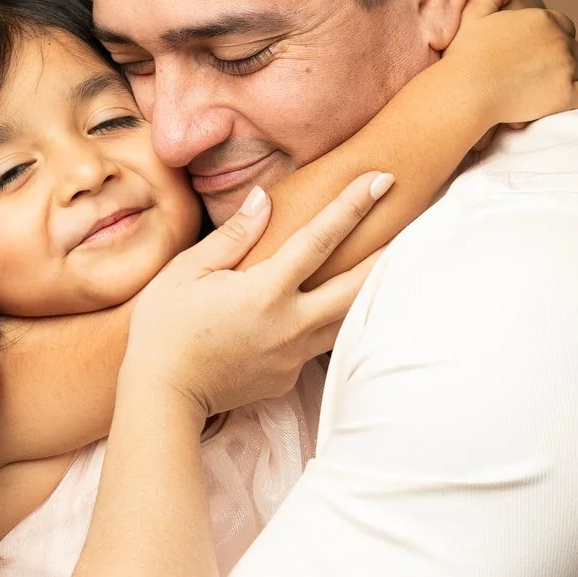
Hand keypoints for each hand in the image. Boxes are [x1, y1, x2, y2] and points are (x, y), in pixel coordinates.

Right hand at [122, 176, 387, 418]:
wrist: (162, 396)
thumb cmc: (164, 329)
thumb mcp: (188, 272)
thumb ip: (234, 236)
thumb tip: (265, 199)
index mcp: (266, 292)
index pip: (320, 239)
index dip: (352, 205)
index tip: (380, 179)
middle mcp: (290, 325)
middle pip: (356, 288)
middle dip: (387, 254)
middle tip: (415, 224)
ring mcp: (293, 356)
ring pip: (346, 321)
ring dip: (369, 293)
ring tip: (388, 266)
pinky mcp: (287, 378)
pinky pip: (316, 345)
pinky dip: (327, 323)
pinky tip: (327, 309)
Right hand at [443, 0, 577, 127]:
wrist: (467, 92)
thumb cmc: (467, 55)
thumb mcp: (474, 10)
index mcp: (543, 19)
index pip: (564, 26)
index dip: (551, 40)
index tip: (535, 54)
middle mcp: (559, 40)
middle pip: (574, 49)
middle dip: (560, 60)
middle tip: (537, 75)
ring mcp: (566, 67)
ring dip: (566, 79)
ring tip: (542, 89)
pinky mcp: (567, 94)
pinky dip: (575, 97)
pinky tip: (556, 100)